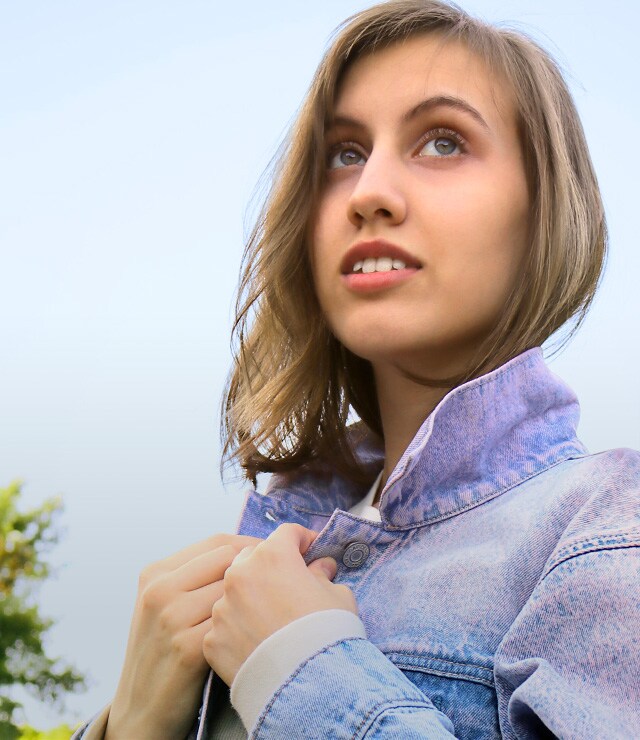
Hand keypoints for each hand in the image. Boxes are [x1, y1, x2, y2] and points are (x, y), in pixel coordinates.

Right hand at [105, 532, 262, 739]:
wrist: (140, 710)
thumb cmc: (163, 652)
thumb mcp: (165, 605)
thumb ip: (195, 576)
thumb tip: (249, 552)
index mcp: (156, 573)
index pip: (218, 543)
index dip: (253, 547)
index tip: (276, 556)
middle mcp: (160, 590)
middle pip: (230, 560)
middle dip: (260, 568)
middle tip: (283, 581)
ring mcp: (172, 619)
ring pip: (236, 589)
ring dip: (260, 597)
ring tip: (276, 608)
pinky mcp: (188, 649)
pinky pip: (235, 623)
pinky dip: (253, 626)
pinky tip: (261, 635)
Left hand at [203, 523, 357, 686]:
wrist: (307, 687)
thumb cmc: (327, 634)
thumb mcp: (338, 595)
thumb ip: (323, 574)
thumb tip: (320, 567)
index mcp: (273, 555)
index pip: (286, 533)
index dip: (302, 540)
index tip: (310, 552)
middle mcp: (240, 574)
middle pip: (252, 557)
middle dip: (270, 565)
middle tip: (288, 583)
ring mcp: (222, 607)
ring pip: (234, 591)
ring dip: (250, 597)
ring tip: (270, 619)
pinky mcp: (212, 639)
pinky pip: (225, 625)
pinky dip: (238, 629)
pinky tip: (256, 643)